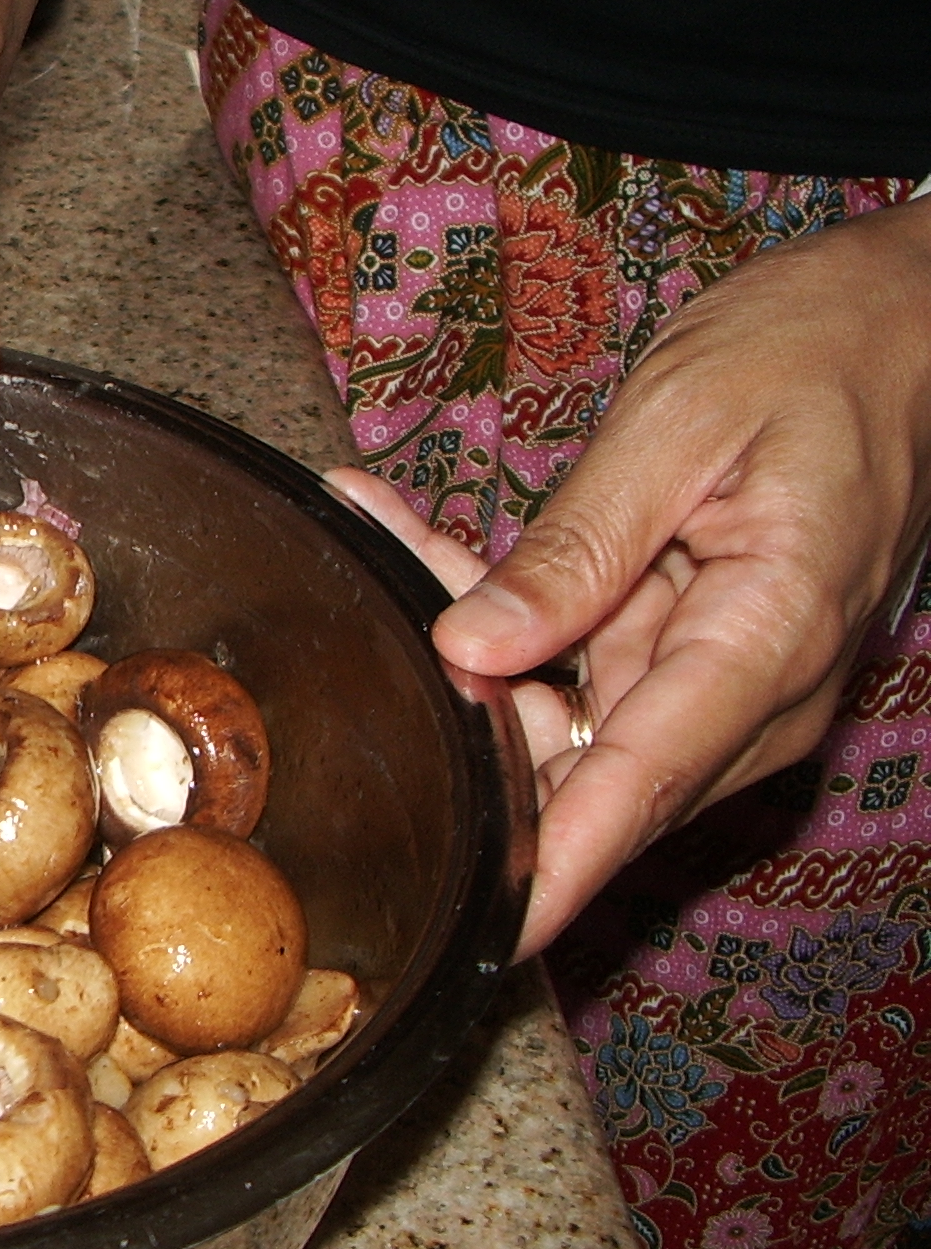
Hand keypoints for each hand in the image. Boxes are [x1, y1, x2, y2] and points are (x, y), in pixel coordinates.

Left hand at [331, 195, 930, 957]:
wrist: (895, 319)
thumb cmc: (812, 352)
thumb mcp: (678, 426)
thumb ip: (578, 549)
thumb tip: (475, 649)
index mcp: (766, 638)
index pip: (643, 785)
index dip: (558, 868)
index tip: (487, 929)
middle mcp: (748, 686)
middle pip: (584, 767)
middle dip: (466, 723)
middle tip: (370, 648)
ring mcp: (714, 673)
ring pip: (555, 707)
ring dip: (460, 638)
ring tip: (375, 530)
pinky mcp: (680, 645)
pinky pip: (567, 651)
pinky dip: (485, 596)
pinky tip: (391, 523)